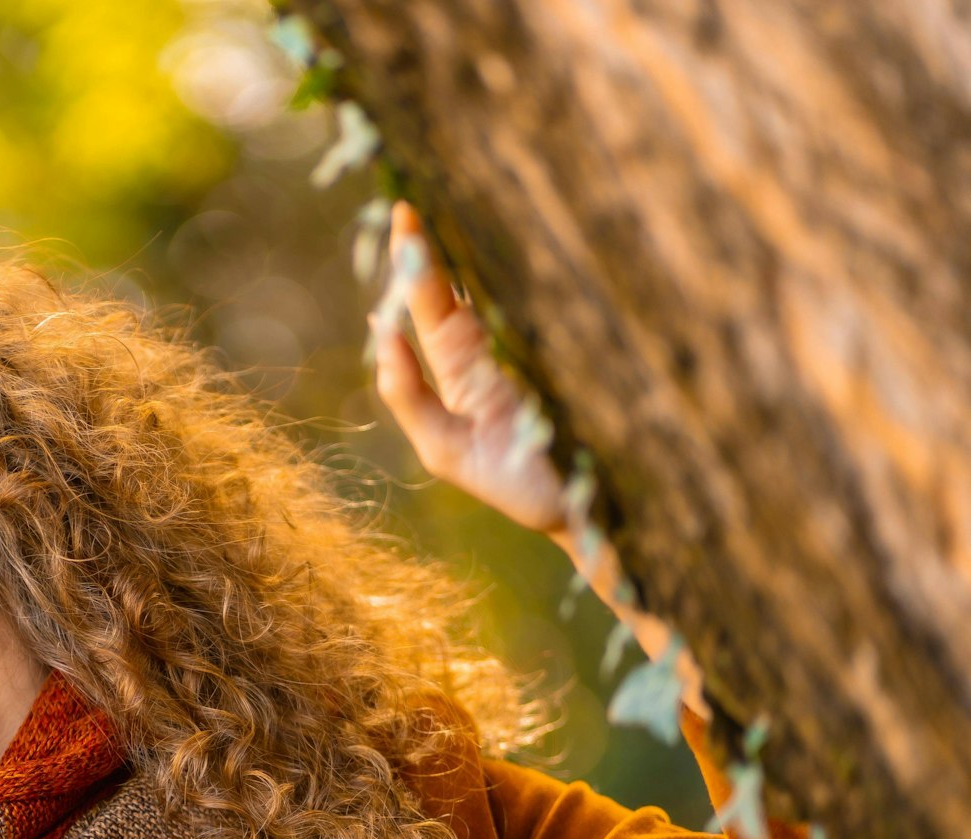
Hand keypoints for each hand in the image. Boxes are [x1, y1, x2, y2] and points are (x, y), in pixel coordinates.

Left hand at [369, 200, 567, 535]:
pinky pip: (554, 303)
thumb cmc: (518, 484)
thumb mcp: (447, 449)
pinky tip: (530, 244)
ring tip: (467, 195)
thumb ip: (410, 396)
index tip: (403, 210)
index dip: (418, 258)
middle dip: (445, 235)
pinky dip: (543, 274)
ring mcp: (540, 341)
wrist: (588, 517)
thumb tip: (382, 330)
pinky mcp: (580, 350)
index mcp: (463, 365)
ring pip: (507, 281)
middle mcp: (499, 343)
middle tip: (425, 189)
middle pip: (468, 277)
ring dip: (487, 241)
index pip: (434, 300)